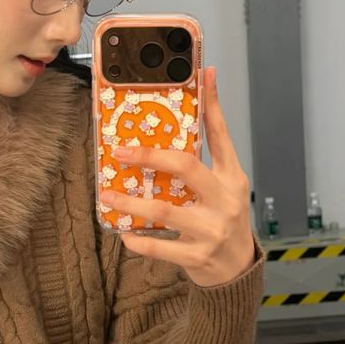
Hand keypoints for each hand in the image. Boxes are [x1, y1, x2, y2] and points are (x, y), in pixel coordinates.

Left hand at [99, 67, 254, 286]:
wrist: (237, 269)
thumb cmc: (223, 220)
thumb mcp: (223, 186)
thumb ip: (205, 158)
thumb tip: (188, 120)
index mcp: (231, 177)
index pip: (220, 135)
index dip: (211, 104)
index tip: (201, 74)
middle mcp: (225, 200)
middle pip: (186, 167)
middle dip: (149, 155)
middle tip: (120, 152)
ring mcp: (212, 229)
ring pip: (166, 211)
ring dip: (131, 202)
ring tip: (107, 196)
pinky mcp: (198, 256)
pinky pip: (161, 247)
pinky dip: (139, 241)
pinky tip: (123, 234)